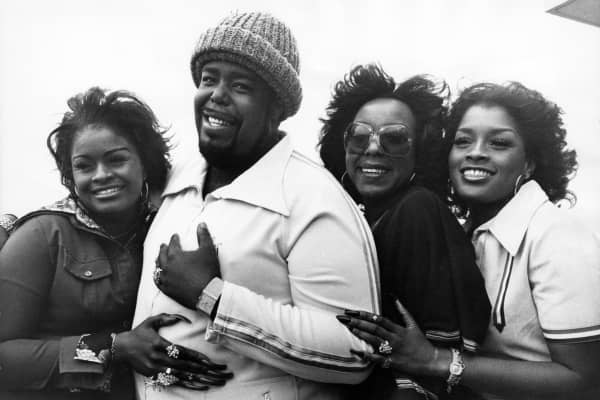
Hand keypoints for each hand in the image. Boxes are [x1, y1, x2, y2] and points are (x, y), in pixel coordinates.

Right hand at [114, 313, 232, 388]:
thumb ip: (169, 317)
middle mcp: (160, 358)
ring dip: (201, 380)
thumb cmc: (139, 332)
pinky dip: (189, 385)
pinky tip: (202, 387)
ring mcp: (157, 369)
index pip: (183, 353)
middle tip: (221, 372)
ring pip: (183, 376)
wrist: (120, 348)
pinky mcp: (154, 376)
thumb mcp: (152, 320)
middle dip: (205, 371)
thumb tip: (186, 319)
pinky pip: (174, 382)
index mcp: (161, 344)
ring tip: (216, 381)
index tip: (211, 362)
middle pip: (186, 366)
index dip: (198, 358)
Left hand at [154, 223, 220, 308]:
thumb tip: (201, 224)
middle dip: (163, 248)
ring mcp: (166, 279)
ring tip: (159, 259)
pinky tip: (158, 275)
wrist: (208, 293)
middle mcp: (167, 266)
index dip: (174, 239)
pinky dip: (157, 276)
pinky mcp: (167, 290)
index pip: (173, 244)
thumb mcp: (208, 250)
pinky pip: (158, 282)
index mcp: (175, 255)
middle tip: (163, 245)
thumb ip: (204, 236)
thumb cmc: (208, 271)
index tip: (175, 236)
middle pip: (162, 255)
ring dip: (158, 261)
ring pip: (158, 268)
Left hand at [338, 299, 439, 375]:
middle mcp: (395, 339)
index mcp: (399, 329)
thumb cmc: (421, 342)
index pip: (379, 319)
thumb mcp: (413, 324)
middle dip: (359, 323)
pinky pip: (377, 359)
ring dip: (362, 334)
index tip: (353, 312)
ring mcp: (393, 351)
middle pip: (374, 328)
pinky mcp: (392, 362)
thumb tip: (393, 296)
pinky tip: (357, 350)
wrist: (431, 360)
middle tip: (345, 318)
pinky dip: (367, 355)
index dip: (365, 315)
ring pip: (375, 341)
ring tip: (350, 328)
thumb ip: (402, 310)